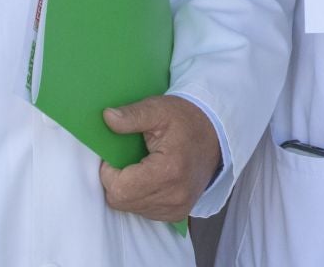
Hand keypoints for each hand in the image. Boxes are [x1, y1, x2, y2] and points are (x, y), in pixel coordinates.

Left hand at [98, 95, 220, 222]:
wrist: (216, 134)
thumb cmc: (185, 120)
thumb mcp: (158, 109)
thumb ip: (132, 115)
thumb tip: (107, 117)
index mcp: (169, 170)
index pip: (119, 188)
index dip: (109, 171)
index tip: (117, 156)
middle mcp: (175, 195)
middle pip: (121, 200)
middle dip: (117, 181)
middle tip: (129, 160)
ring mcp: (177, 207)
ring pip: (130, 208)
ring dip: (129, 190)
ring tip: (143, 168)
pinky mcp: (177, 213)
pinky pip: (144, 212)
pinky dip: (140, 197)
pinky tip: (151, 179)